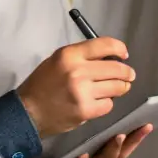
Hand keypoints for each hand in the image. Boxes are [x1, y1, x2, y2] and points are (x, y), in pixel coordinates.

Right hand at [17, 38, 134, 137]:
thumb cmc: (42, 84)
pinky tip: (99, 102)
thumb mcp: (57, 61)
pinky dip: (107, 103)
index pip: (105, 45)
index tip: (124, 54)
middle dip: (127, 72)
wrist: (28, 112)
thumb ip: (81, 57)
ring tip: (118, 88)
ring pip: (116, 87)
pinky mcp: (86, 110)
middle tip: (129, 75)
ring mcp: (82, 92)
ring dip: (120, 88)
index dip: (120, 48)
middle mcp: (78, 71)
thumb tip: (109, 57)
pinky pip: (108, 104)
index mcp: (69, 54)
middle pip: (116, 68)